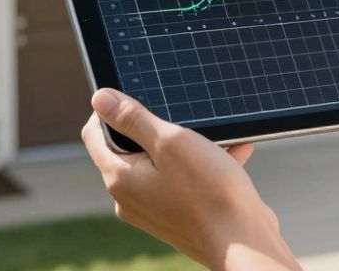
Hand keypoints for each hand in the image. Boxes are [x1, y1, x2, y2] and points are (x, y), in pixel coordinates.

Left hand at [82, 89, 300, 270]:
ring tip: (218, 137)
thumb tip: (99, 98)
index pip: (94, 134)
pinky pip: (183, 182)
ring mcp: (154, 210)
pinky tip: (232, 154)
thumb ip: (133, 118)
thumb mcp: (170, 142)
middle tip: (182, 117)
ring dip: (188, 146)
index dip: (108, 110)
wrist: (244, 242)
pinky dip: (203, 166)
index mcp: (120, 178)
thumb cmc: (210, 193)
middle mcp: (130, 198)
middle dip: (157, 128)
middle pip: (129, 148)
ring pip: (162, 164)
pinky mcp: (178, 217)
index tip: (134, 97)